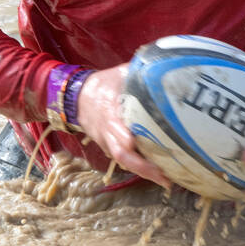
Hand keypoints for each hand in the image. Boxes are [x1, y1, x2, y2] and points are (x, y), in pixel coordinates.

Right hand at [76, 64, 173, 189]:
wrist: (77, 97)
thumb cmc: (103, 84)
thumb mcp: (121, 74)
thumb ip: (141, 73)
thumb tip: (166, 65)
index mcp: (109, 113)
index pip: (118, 132)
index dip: (132, 143)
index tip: (151, 150)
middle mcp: (107, 132)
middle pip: (122, 155)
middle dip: (143, 168)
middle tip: (165, 178)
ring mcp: (107, 142)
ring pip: (124, 161)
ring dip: (144, 172)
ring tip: (167, 180)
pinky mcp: (110, 146)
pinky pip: (125, 159)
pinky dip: (140, 167)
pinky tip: (159, 172)